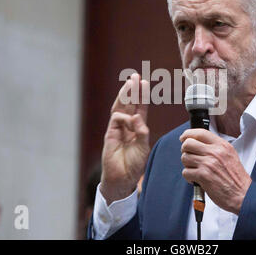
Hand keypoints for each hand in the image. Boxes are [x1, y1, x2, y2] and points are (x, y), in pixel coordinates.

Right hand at [100, 73, 149, 203]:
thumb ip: (142, 132)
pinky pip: (116, 119)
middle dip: (132, 90)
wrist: (122, 178)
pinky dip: (124, 117)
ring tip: (130, 83)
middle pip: (129, 104)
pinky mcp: (110, 134)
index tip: (145, 83)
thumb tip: (138, 117)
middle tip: (135, 76)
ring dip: (125, 95)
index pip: (140, 108)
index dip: (142, 96)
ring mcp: (117, 129)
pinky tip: (130, 119)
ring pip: (120, 108)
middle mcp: (127, 126)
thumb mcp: (143, 147)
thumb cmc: (133, 164)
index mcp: (137, 128)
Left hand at [180, 129, 251, 214]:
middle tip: (189, 156)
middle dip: (185, 150)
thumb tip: (198, 142)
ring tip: (196, 170)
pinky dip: (189, 177)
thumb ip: (216, 147)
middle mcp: (215, 152)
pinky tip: (196, 179)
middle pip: (188, 143)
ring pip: (185, 158)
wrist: (242, 195)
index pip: (200, 132)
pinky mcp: (203, 175)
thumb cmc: (236, 179)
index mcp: (222, 146)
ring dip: (187, 165)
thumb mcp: (230, 156)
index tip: (183, 137)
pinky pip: (186, 172)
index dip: (188, 134)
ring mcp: (208, 163)